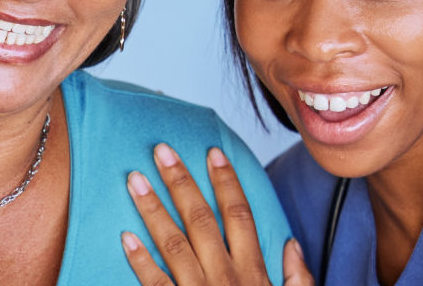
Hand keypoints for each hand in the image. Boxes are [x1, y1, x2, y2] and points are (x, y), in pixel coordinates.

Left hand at [120, 143, 313, 285]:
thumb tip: (290, 243)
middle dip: (181, 182)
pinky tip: (125, 236)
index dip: (226, 182)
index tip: (212, 153)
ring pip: (173, 244)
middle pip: (201, 220)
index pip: (240, 216)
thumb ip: (297, 279)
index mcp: (254, 274)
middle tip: (161, 151)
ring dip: (152, 209)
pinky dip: (139, 260)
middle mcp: (226, 278)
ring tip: (134, 180)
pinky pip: (155, 285)